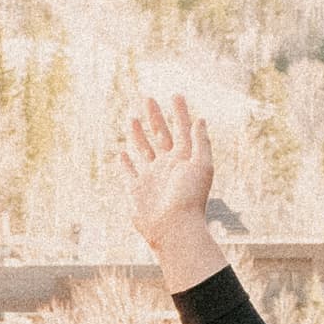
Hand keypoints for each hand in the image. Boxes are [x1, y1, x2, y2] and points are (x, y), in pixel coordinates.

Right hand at [117, 92, 222, 287]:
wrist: (174, 229)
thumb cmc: (190, 199)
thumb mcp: (201, 166)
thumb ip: (200, 142)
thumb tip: (200, 119)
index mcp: (184, 159)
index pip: (182, 129)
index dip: (179, 112)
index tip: (175, 94)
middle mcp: (168, 166)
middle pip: (160, 135)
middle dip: (154, 116)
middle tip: (147, 97)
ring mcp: (152, 177)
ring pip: (143, 149)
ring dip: (138, 134)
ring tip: (132, 117)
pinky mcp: (138, 190)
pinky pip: (130, 173)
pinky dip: (125, 163)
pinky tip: (122, 152)